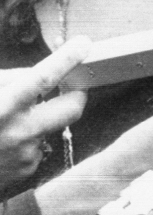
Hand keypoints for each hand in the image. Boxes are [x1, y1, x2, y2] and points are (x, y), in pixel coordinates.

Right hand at [0, 37, 89, 189]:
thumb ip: (7, 81)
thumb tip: (36, 74)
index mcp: (3, 107)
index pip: (43, 77)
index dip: (65, 59)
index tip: (83, 44)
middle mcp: (19, 131)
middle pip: (72, 107)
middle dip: (77, 94)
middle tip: (72, 86)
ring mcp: (26, 153)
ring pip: (49, 126)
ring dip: (37, 121)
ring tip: (3, 126)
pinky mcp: (27, 170)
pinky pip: (36, 147)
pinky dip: (24, 142)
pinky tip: (0, 146)